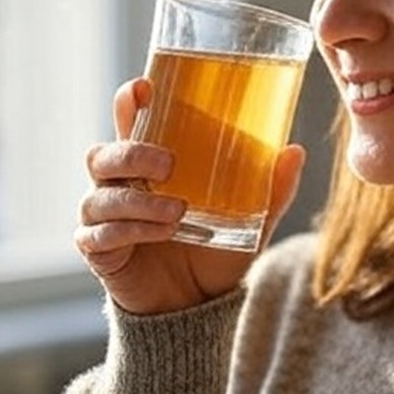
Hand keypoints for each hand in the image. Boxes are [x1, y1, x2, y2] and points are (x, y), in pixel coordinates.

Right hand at [74, 78, 305, 313]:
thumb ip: (270, 190)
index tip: (143, 88)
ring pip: (101, 195)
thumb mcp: (249, 221)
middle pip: (102, 154)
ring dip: (138, 200)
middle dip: (132, 153)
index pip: (128, 124)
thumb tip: (295, 151)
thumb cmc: (214, 251)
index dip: (128, 103)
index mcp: (147, 166)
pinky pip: (99, 235)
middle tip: (169, 164)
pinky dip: (130, 230)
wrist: (195, 305)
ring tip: (177, 212)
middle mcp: (118, 185)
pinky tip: (160, 233)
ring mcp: (103, 218)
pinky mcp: (99, 252)